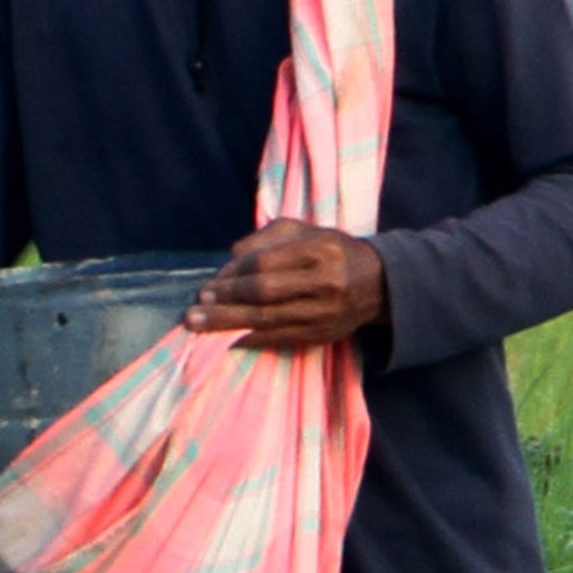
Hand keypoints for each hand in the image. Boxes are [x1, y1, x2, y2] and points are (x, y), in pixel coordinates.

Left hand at [186, 220, 386, 351]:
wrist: (377, 284)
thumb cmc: (333, 251)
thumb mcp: (305, 231)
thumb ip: (266, 238)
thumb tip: (230, 259)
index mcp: (320, 251)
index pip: (266, 263)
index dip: (234, 274)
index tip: (211, 281)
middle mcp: (324, 283)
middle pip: (264, 293)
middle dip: (225, 300)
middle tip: (196, 305)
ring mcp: (323, 313)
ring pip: (266, 320)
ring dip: (227, 323)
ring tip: (196, 324)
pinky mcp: (320, 335)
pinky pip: (277, 339)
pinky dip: (247, 340)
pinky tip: (224, 340)